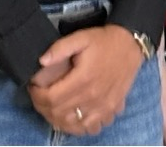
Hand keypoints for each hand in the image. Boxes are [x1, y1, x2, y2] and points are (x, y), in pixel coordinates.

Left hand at [28, 24, 143, 136]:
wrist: (131, 44)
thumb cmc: (105, 41)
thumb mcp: (82, 37)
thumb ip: (60, 48)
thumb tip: (41, 61)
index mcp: (83, 79)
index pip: (51, 99)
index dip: (36, 96)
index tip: (34, 87)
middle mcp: (93, 97)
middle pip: (58, 114)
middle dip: (43, 107)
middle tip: (41, 96)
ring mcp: (103, 106)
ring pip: (73, 125)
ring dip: (59, 119)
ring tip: (55, 107)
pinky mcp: (111, 109)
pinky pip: (91, 128)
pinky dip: (80, 126)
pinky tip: (75, 115)